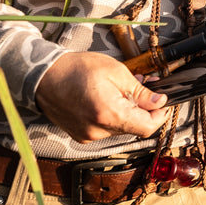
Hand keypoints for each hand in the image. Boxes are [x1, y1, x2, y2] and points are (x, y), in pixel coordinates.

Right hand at [36, 51, 168, 142]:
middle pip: (134, 128)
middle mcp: (98, 131)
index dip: (159, 115)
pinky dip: (113, 116)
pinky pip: (107, 129)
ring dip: (128, 112)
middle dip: (143, 110)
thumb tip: (159, 102)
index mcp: (109, 114)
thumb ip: (140, 92)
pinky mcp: (82, 135)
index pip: (147, 127)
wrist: (43, 76)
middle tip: (143, 88)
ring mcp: (88, 136)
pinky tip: (107, 99)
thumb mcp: (116, 72)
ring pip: (121, 128)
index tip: (162, 102)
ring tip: (121, 90)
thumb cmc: (77, 69)